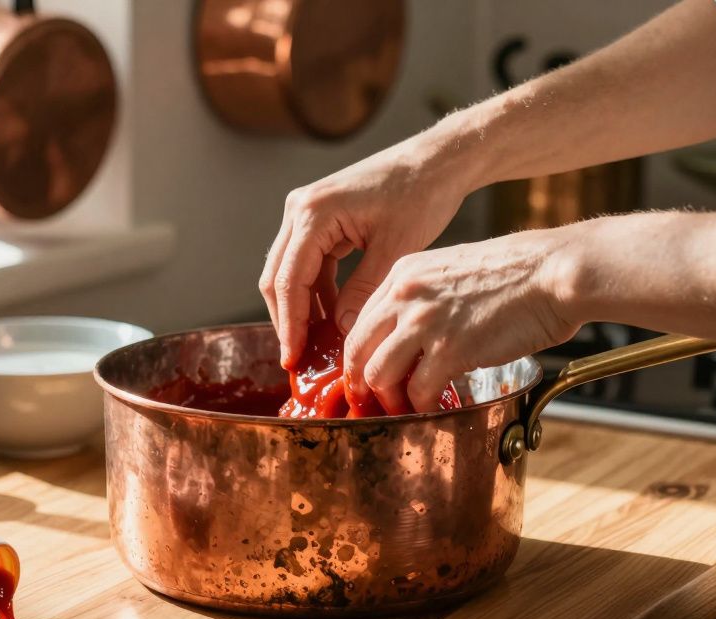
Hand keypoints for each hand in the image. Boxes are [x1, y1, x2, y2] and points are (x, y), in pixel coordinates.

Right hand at [260, 128, 481, 367]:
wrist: (437, 160)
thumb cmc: (422, 194)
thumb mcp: (396, 250)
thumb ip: (363, 292)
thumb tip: (340, 333)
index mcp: (313, 213)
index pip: (289, 281)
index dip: (290, 325)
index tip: (293, 359)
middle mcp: (300, 209)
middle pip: (278, 277)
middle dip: (287, 321)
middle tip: (298, 360)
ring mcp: (307, 212)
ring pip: (289, 272)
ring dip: (301, 309)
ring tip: (316, 346)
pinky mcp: (320, 219)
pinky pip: (308, 263)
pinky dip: (317, 292)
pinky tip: (332, 319)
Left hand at [344, 227, 580, 411]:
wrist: (555, 271)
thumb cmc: (517, 272)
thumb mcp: (452, 270)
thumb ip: (424, 297)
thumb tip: (411, 334)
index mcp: (403, 273)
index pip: (360, 321)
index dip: (360, 354)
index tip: (366, 374)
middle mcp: (405, 295)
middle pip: (357, 350)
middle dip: (360, 382)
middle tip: (372, 400)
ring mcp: (425, 322)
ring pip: (378, 375)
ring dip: (389, 399)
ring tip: (405, 408)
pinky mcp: (450, 349)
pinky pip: (419, 392)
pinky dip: (424, 407)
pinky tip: (436, 408)